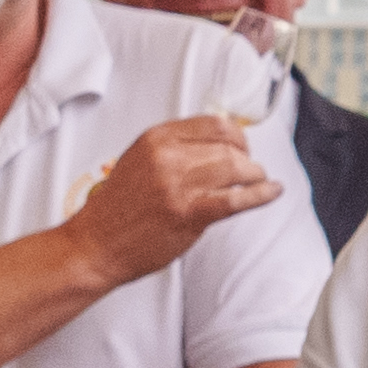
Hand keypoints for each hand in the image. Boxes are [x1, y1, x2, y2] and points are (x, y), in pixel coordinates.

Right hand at [72, 113, 283, 287]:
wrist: (95, 244)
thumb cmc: (116, 210)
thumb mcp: (139, 162)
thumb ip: (173, 150)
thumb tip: (214, 145)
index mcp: (156, 139)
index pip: (212, 123)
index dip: (236, 134)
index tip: (243, 144)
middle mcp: (168, 156)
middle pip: (227, 146)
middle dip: (247, 157)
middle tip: (252, 167)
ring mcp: (179, 185)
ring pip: (235, 168)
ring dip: (255, 175)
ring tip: (258, 181)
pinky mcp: (189, 214)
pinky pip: (236, 199)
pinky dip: (261, 194)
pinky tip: (272, 191)